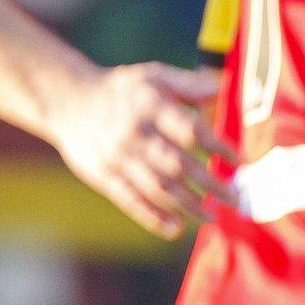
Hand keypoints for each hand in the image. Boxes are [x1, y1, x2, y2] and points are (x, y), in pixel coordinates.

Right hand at [51, 62, 237, 238]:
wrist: (67, 101)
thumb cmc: (121, 90)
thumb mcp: (153, 76)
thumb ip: (189, 85)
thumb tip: (224, 89)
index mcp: (149, 105)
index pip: (190, 130)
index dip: (217, 147)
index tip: (236, 161)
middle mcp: (134, 132)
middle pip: (178, 164)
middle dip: (210, 185)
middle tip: (234, 199)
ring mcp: (117, 156)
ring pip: (158, 186)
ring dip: (189, 205)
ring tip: (212, 216)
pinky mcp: (103, 175)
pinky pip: (131, 200)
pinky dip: (154, 217)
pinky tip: (175, 228)